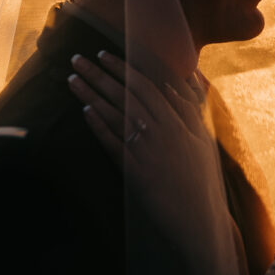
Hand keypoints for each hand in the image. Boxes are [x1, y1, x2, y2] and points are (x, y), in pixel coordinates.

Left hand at [68, 51, 224, 241]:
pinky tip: (84, 112)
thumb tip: (181, 80)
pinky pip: (113, 144)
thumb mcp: (203, 139)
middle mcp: (160, 131)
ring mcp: (147, 151)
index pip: (144, 86)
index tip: (103, 54)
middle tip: (77, 58)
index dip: (122, 68)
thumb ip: (191, 108)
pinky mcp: (135, 172)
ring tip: (71, 80)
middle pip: (124, 95)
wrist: (199, 219)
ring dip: (90, 95)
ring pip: (114, 115)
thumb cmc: (201, 179)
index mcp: (177, 121)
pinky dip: (99, 127)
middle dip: (98, 74)